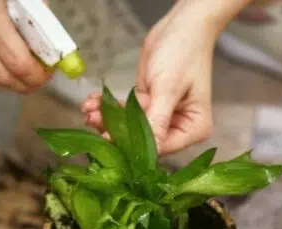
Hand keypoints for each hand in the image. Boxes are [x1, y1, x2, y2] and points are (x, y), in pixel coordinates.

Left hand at [81, 1, 219, 154]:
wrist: (181, 24)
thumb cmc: (183, 53)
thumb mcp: (168, 89)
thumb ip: (156, 121)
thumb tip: (149, 151)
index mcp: (193, 128)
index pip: (161, 147)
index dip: (134, 145)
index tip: (109, 140)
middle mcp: (179, 126)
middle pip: (143, 138)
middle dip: (115, 130)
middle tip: (92, 121)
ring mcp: (162, 116)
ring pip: (130, 125)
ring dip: (107, 118)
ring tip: (88, 110)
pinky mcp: (148, 104)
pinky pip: (127, 111)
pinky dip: (110, 107)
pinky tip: (93, 102)